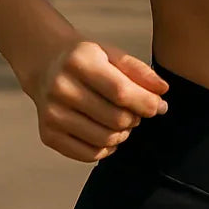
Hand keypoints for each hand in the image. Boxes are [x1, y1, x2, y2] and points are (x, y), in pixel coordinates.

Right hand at [27, 39, 170, 161]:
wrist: (46, 65)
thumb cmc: (87, 60)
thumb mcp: (112, 54)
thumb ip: (140, 71)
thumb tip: (162, 92)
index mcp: (79, 62)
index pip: (121, 92)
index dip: (146, 103)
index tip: (159, 106)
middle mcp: (61, 88)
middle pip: (115, 119)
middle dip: (135, 119)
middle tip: (137, 113)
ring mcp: (52, 114)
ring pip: (104, 140)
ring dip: (123, 134)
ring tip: (124, 122)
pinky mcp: (48, 135)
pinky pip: (88, 154)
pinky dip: (106, 149)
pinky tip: (109, 134)